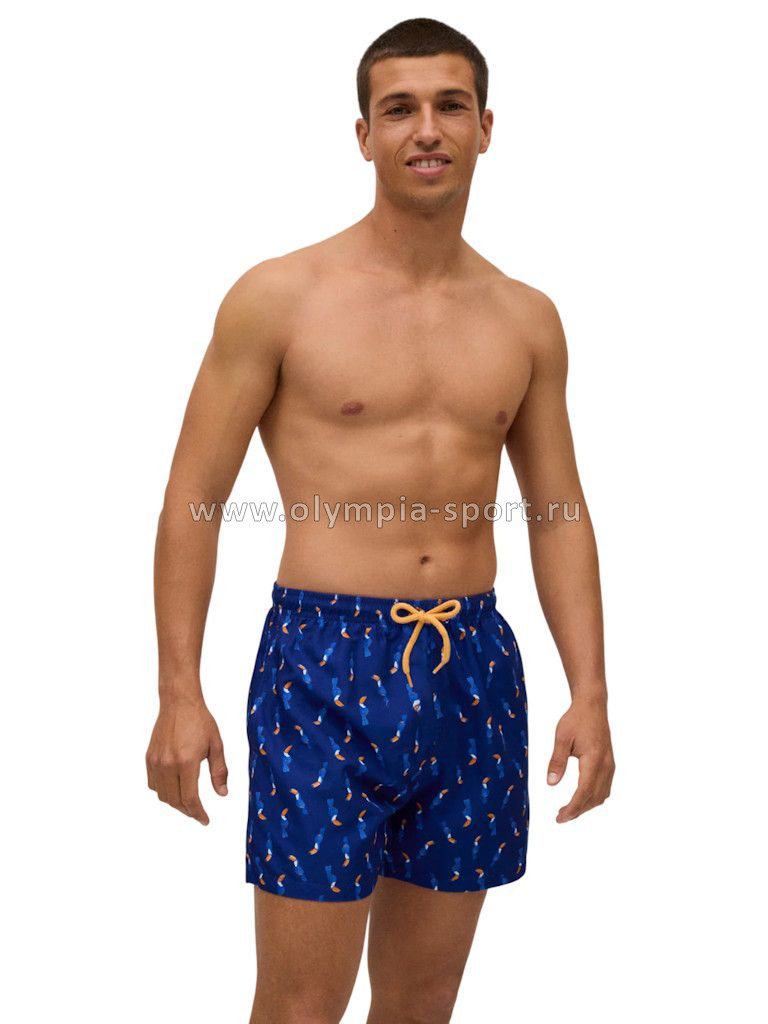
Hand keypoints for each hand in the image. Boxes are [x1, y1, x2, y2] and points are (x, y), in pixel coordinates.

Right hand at [146, 697, 227, 824]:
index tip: (205, 820)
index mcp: (187, 762)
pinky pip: (153, 784)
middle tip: (198, 813)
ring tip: (187, 803)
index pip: (190, 798)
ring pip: (162, 795)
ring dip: (174, 803)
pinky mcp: (149, 758)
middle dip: (188, 811)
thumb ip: (219, 771)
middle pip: (175, 800)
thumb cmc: (200, 721)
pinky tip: (174, 789)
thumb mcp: (216, 745)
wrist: (179, 703)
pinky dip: (163, 791)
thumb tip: (222, 794)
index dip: (198, 813)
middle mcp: (168, 764)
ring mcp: (156, 762)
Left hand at [547, 695, 614, 822]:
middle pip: (594, 797)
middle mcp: (606, 765)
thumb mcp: (561, 738)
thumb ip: (557, 761)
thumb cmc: (575, 719)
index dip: (573, 808)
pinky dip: (593, 797)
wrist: (592, 706)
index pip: (584, 791)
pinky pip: (605, 787)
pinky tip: (581, 798)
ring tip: (568, 810)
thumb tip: (551, 784)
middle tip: (560, 817)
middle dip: (578, 811)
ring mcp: (610, 765)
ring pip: (601, 795)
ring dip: (586, 805)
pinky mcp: (609, 764)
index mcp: (594, 759)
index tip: (560, 817)